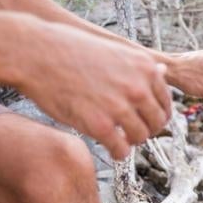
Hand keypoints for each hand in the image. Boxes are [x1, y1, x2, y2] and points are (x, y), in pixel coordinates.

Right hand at [19, 20, 170, 159]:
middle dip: (146, 130)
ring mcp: (120, 107)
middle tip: (132, 132)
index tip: (145, 120)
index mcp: (145, 67)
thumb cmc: (71, 49)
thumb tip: (164, 73)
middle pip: (156, 122)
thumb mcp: (114, 50)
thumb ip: (139, 66)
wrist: (38, 54)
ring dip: (131, 141)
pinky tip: (111, 149)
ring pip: (140, 137)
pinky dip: (118, 153)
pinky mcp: (100, 125)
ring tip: (119, 139)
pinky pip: (121, 149)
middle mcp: (138, 87)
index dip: (156, 115)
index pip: (165, 102)